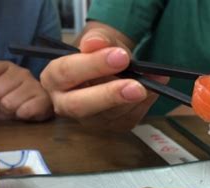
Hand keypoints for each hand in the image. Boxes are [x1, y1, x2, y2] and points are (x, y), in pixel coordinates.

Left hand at [0, 61, 52, 120]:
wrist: (35, 114)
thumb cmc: (8, 101)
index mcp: (4, 66)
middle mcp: (20, 72)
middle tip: (4, 104)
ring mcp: (34, 85)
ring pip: (8, 103)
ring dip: (9, 111)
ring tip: (15, 109)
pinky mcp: (44, 99)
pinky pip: (24, 111)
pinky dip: (21, 116)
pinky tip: (25, 114)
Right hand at [40, 23, 166, 131]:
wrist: (111, 67)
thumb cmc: (99, 54)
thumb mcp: (99, 40)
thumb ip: (98, 39)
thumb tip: (95, 43)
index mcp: (55, 78)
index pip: (67, 72)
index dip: (93, 64)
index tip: (121, 57)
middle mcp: (66, 104)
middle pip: (80, 106)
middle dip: (110, 96)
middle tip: (137, 86)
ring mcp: (89, 120)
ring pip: (110, 116)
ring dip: (136, 99)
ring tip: (155, 80)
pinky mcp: (111, 127)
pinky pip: (129, 119)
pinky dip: (146, 103)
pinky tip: (155, 88)